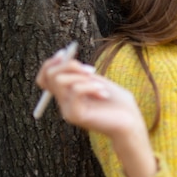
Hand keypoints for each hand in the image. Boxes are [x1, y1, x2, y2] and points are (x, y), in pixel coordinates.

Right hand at [35, 50, 157, 176]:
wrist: (131, 122)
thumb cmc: (118, 103)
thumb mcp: (97, 81)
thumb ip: (81, 72)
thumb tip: (63, 54)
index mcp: (68, 94)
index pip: (44, 77)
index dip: (51, 62)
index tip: (66, 53)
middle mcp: (64, 102)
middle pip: (50, 75)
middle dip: (71, 64)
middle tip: (92, 70)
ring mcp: (67, 110)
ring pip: (61, 81)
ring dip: (84, 77)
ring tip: (100, 87)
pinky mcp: (75, 116)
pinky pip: (75, 91)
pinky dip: (91, 86)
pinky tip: (103, 94)